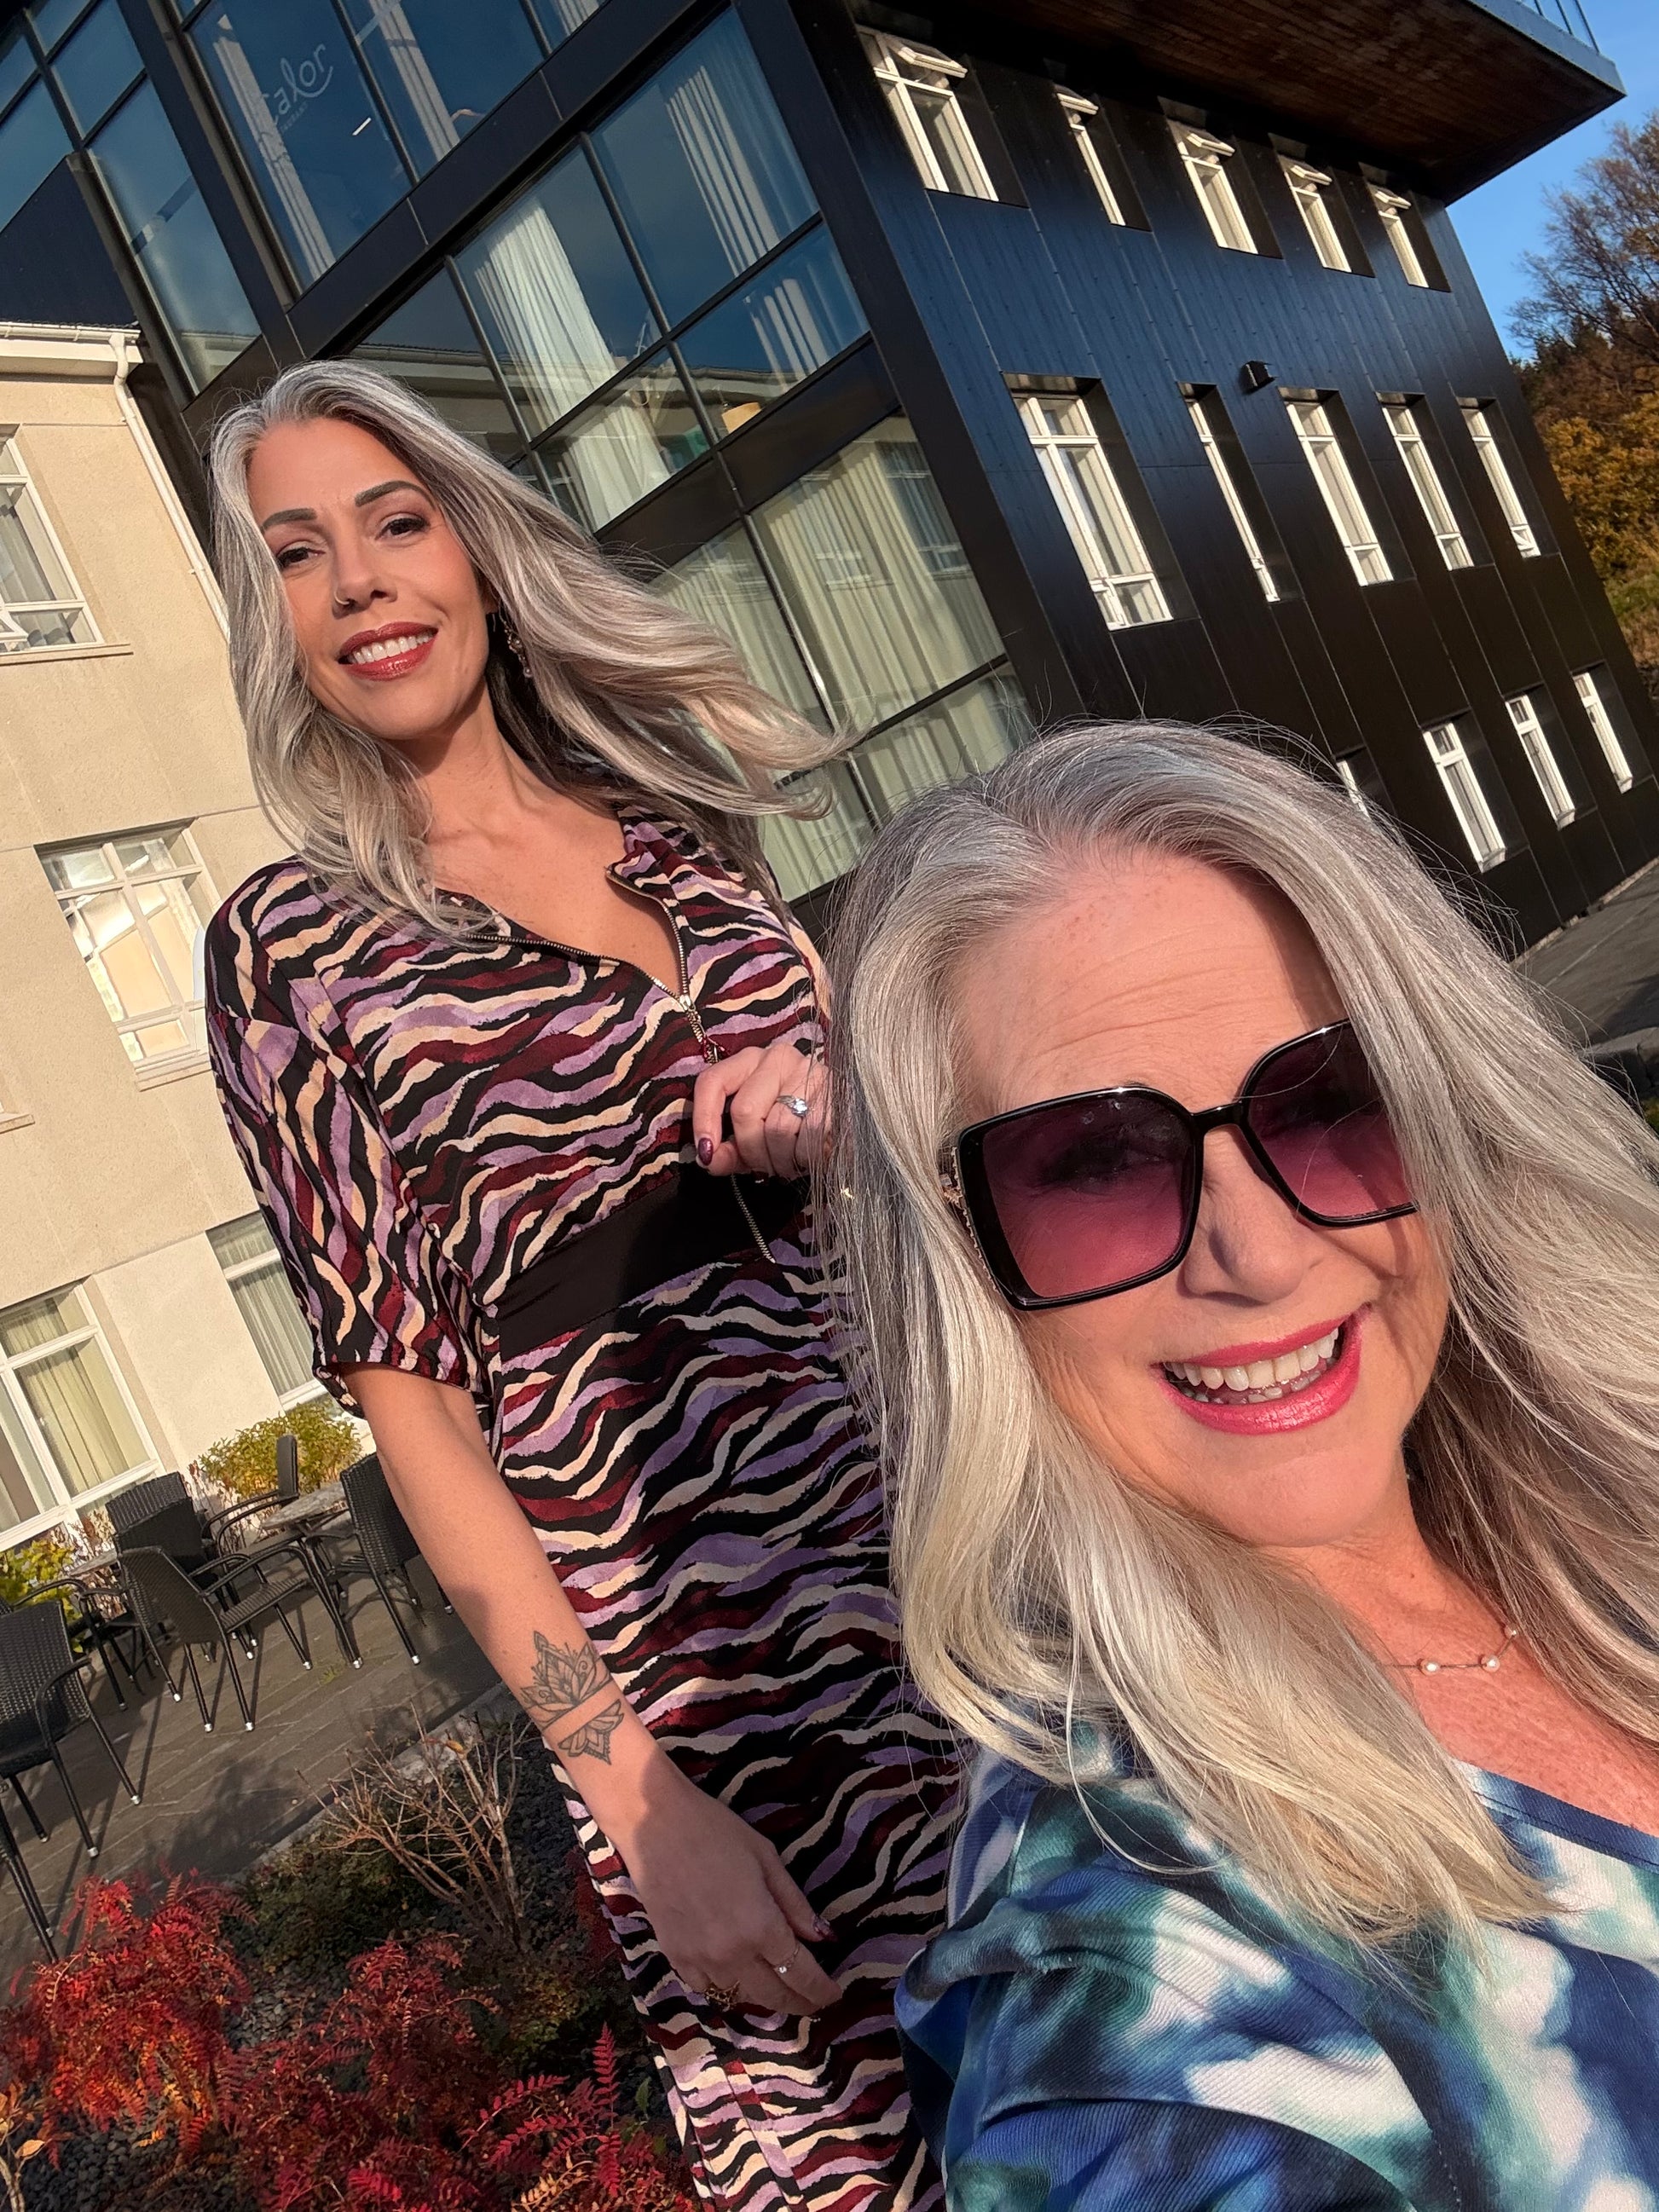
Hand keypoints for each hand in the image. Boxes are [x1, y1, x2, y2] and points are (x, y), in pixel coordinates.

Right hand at [615, 1755, 841, 2015]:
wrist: (654, 1824)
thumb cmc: (716, 1830)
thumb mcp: (766, 1857)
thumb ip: (795, 1903)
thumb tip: (823, 1937)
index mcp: (761, 1926)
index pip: (801, 1973)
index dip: (821, 1991)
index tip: (834, 1997)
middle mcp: (732, 1953)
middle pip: (773, 1995)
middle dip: (798, 2003)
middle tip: (813, 2003)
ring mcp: (699, 1960)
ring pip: (740, 1997)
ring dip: (763, 1996)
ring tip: (777, 1988)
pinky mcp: (674, 1957)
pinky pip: (706, 1988)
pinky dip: (725, 1988)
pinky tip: (736, 1978)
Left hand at [692, 1038, 824, 1178]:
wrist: (847, 1128)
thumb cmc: (794, 1131)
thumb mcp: (753, 1141)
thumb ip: (727, 1151)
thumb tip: (708, 1160)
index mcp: (750, 1061)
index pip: (713, 1081)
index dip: (704, 1120)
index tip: (706, 1153)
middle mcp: (778, 1058)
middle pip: (745, 1111)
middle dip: (751, 1151)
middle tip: (765, 1168)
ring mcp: (809, 1070)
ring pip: (777, 1127)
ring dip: (780, 1159)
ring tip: (789, 1164)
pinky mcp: (837, 1090)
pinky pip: (809, 1134)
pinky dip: (806, 1157)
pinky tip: (811, 1157)